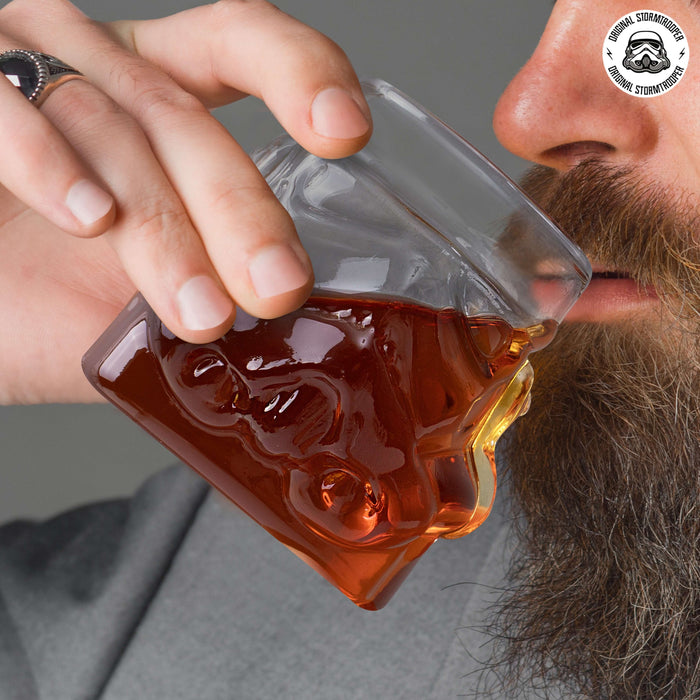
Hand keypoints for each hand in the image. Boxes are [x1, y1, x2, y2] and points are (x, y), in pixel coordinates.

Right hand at [0, 0, 370, 403]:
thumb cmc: (29, 292)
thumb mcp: (130, 298)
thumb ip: (195, 298)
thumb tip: (287, 342)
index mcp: (150, 98)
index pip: (236, 47)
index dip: (299, 72)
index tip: (347, 134)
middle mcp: (95, 71)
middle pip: (184, 119)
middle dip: (240, 211)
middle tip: (277, 287)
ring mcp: (22, 73)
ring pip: (114, 131)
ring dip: (164, 230)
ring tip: (201, 311)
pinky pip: (5, 112)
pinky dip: (50, 167)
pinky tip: (91, 219)